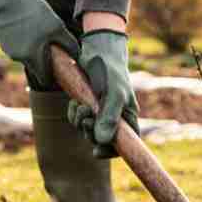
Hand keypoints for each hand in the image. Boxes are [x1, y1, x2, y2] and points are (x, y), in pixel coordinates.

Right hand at [0, 0, 77, 87]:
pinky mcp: (4, 42)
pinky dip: (25, 43)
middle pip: (36, 68)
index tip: (59, 72)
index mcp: (32, 57)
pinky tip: (29, 30)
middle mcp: (19, 57)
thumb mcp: (57, 27)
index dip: (52, 77)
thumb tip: (77, 56)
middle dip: (44, 62)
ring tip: (39, 35)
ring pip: (27, 57)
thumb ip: (69, 45)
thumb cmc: (34, 12)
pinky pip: (19, 48)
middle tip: (52, 51)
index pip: (44, 78)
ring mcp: (9, 50)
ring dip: (34, 51)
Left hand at [66, 30, 138, 158]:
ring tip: (80, 105)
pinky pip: (78, 119)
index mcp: (128, 117)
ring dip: (79, 120)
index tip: (96, 152)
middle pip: (102, 139)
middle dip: (89, 132)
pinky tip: (75, 102)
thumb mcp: (113, 94)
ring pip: (87, 129)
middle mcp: (115, 117)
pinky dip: (73, 113)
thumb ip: (109, 118)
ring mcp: (100, 111)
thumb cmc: (111, 71)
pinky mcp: (87, 104)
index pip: (125, 143)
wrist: (97, 49)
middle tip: (85, 118)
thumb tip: (102, 141)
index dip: (111, 151)